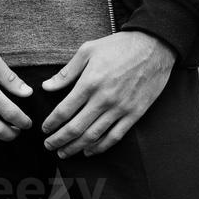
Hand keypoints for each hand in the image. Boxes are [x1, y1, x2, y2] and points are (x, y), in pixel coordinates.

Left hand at [40, 31, 176, 157]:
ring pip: (93, 136)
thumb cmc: (119, 46)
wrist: (154, 46)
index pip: (64, 111)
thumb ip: (67, 72)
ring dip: (76, 147)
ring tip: (64, 153)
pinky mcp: (135, 113)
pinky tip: (90, 151)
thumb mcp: (88, 50)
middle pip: (76, 128)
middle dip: (59, 140)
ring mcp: (120, 108)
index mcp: (90, 82)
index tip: (44, 129)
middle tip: (49, 146)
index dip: (51, 123)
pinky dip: (100, 147)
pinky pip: (115, 136)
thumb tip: (47, 87)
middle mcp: (103, 99)